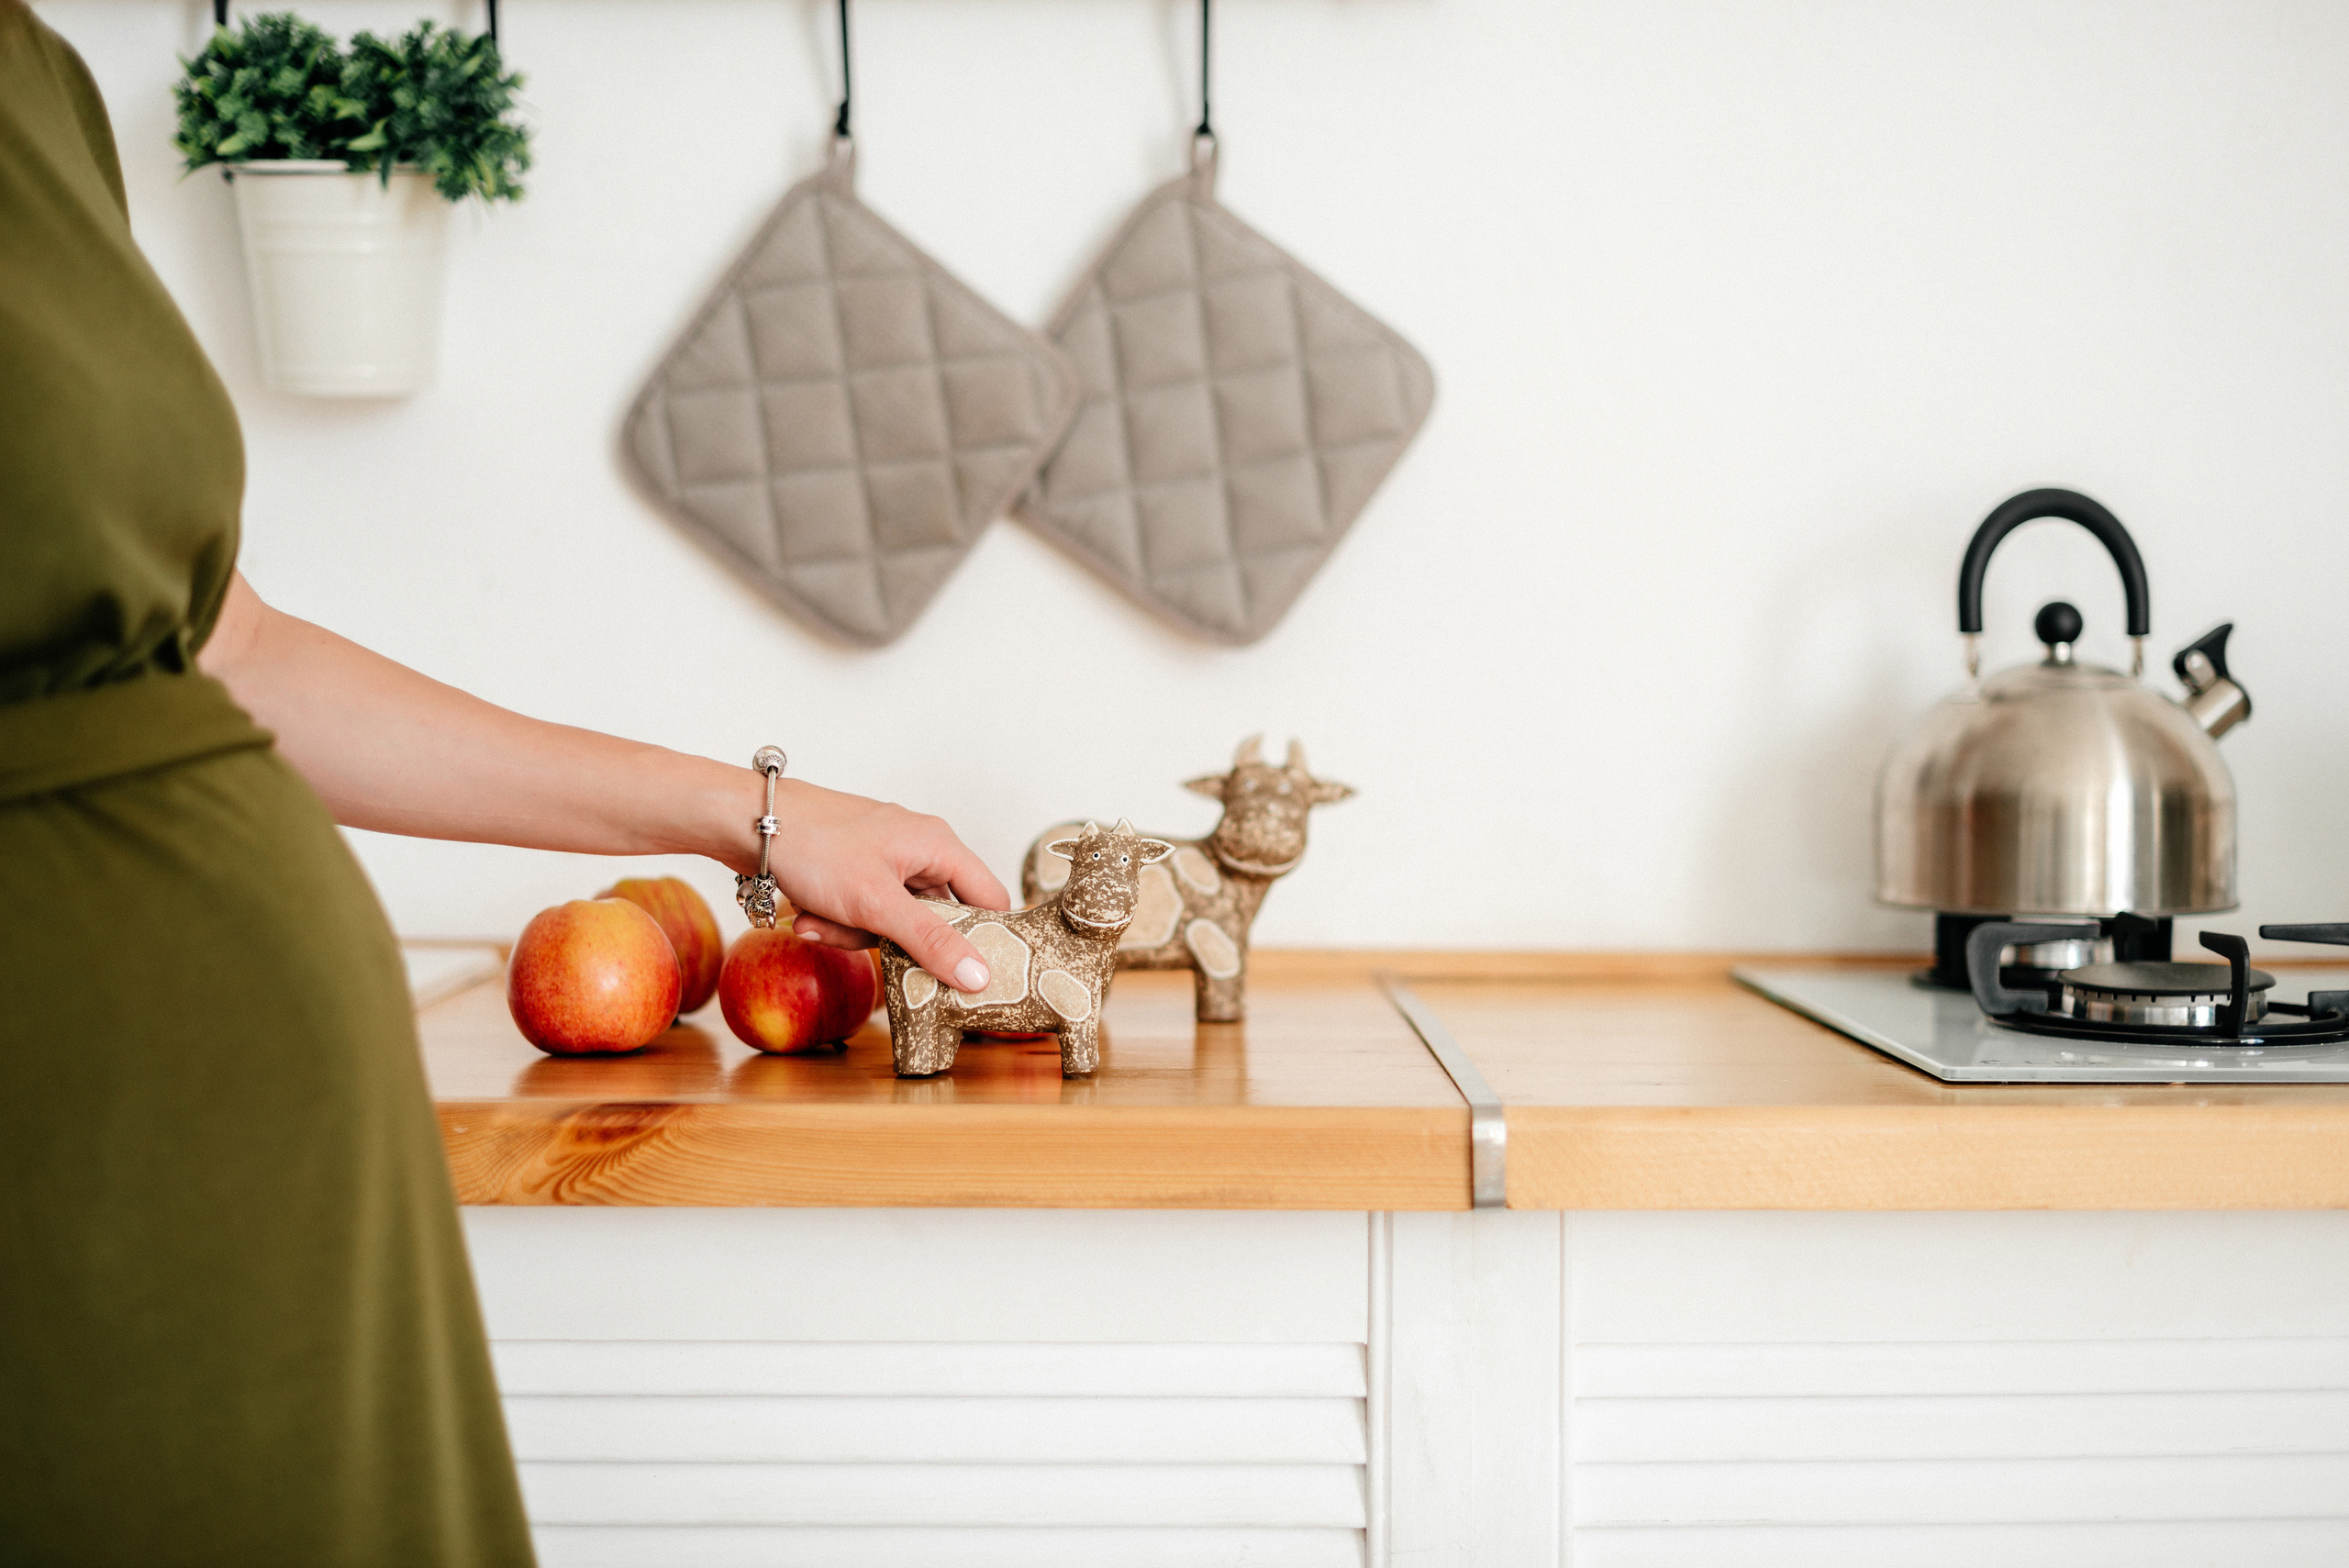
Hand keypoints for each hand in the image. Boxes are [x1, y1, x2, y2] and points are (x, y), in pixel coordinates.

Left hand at [754, 778, 1009, 992]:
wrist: (747, 822)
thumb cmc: (816, 847)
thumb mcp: (877, 904)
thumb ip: (930, 941)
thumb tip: (980, 976)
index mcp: (940, 846)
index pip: (990, 899)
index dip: (985, 938)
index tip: (969, 974)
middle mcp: (919, 849)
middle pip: (934, 918)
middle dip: (893, 939)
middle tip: (862, 938)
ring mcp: (885, 859)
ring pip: (892, 920)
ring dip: (854, 932)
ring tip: (818, 921)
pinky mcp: (856, 869)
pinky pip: (863, 911)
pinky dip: (837, 920)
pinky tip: (807, 915)